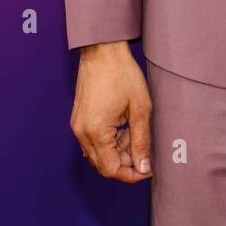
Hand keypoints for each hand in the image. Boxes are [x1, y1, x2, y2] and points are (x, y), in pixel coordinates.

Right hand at [70, 41, 152, 183]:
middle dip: (126, 163)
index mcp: (96, 132)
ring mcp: (78, 126)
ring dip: (117, 152)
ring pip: (98, 154)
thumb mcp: (140, 108)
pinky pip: (93, 142)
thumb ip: (142, 140)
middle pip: (103, 165)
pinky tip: (124, 128)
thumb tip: (144, 166)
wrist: (103, 51)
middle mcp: (82, 133)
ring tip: (135, 134)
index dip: (131, 174)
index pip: (111, 169)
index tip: (147, 169)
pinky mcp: (79, 119)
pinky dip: (109, 142)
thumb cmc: (123, 74)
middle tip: (145, 152)